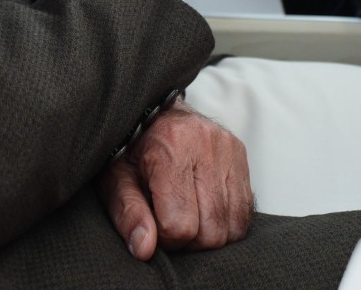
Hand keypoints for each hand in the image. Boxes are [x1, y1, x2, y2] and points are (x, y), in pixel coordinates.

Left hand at [101, 101, 252, 260]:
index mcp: (171, 147)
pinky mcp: (241, 154)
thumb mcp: (116, 178)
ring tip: (187, 215)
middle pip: (211, 231)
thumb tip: (144, 250)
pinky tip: (204, 210)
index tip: (152, 222)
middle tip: (169, 222)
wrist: (152, 110)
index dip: (163, 237)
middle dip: (188, 241)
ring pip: (232, 226)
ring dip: (209, 234)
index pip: (180, 224)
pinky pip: (245, 213)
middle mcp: (206, 144)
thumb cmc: (130, 149)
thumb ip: (128, 213)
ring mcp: (228, 149)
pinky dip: (226, 223)